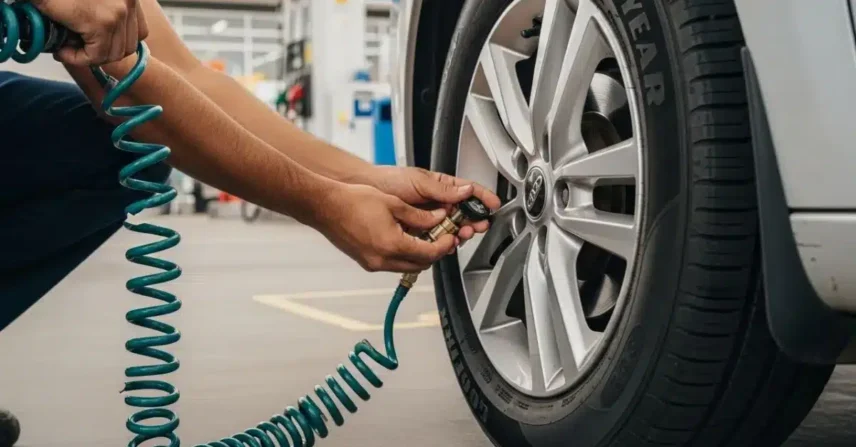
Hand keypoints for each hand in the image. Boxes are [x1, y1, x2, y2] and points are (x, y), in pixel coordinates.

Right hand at [32, 0, 148, 65]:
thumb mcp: (93, 0)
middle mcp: (128, 1)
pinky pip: (96, 56)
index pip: (139, 31)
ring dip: (89, 56)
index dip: (117, 43)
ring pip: (113, 54)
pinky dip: (77, 58)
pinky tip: (62, 50)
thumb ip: (104, 14)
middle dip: (103, 52)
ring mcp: (118, 13)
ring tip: (69, 46)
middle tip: (79, 47)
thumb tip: (103, 44)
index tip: (94, 43)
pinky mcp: (101, 23)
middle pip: (129, 46)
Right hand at [314, 184, 457, 272]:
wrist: (325, 206)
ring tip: (425, 236)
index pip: (429, 253)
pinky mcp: (366, 261)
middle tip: (442, 236)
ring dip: (419, 255)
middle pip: (420, 265)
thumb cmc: (353, 201)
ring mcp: (373, 263)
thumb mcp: (394, 203)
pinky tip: (405, 239)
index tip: (450, 236)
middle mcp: (382, 260)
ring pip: (407, 266)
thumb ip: (420, 215)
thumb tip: (437, 219)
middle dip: (435, 252)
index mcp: (392, 245)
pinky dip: (404, 255)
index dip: (444, 245)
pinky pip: (392, 264)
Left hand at [373, 167, 501, 241]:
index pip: (468, 191)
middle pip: (465, 213)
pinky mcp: (420, 232)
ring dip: (460, 232)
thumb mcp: (419, 181)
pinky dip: (444, 242)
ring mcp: (430, 218)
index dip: (483, 198)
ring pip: (453, 228)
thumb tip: (466, 191)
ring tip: (462, 233)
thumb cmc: (390, 180)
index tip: (493, 205)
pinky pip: (437, 239)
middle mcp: (438, 203)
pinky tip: (448, 242)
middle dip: (474, 220)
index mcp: (441, 186)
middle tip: (478, 225)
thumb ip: (444, 189)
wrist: (367, 192)